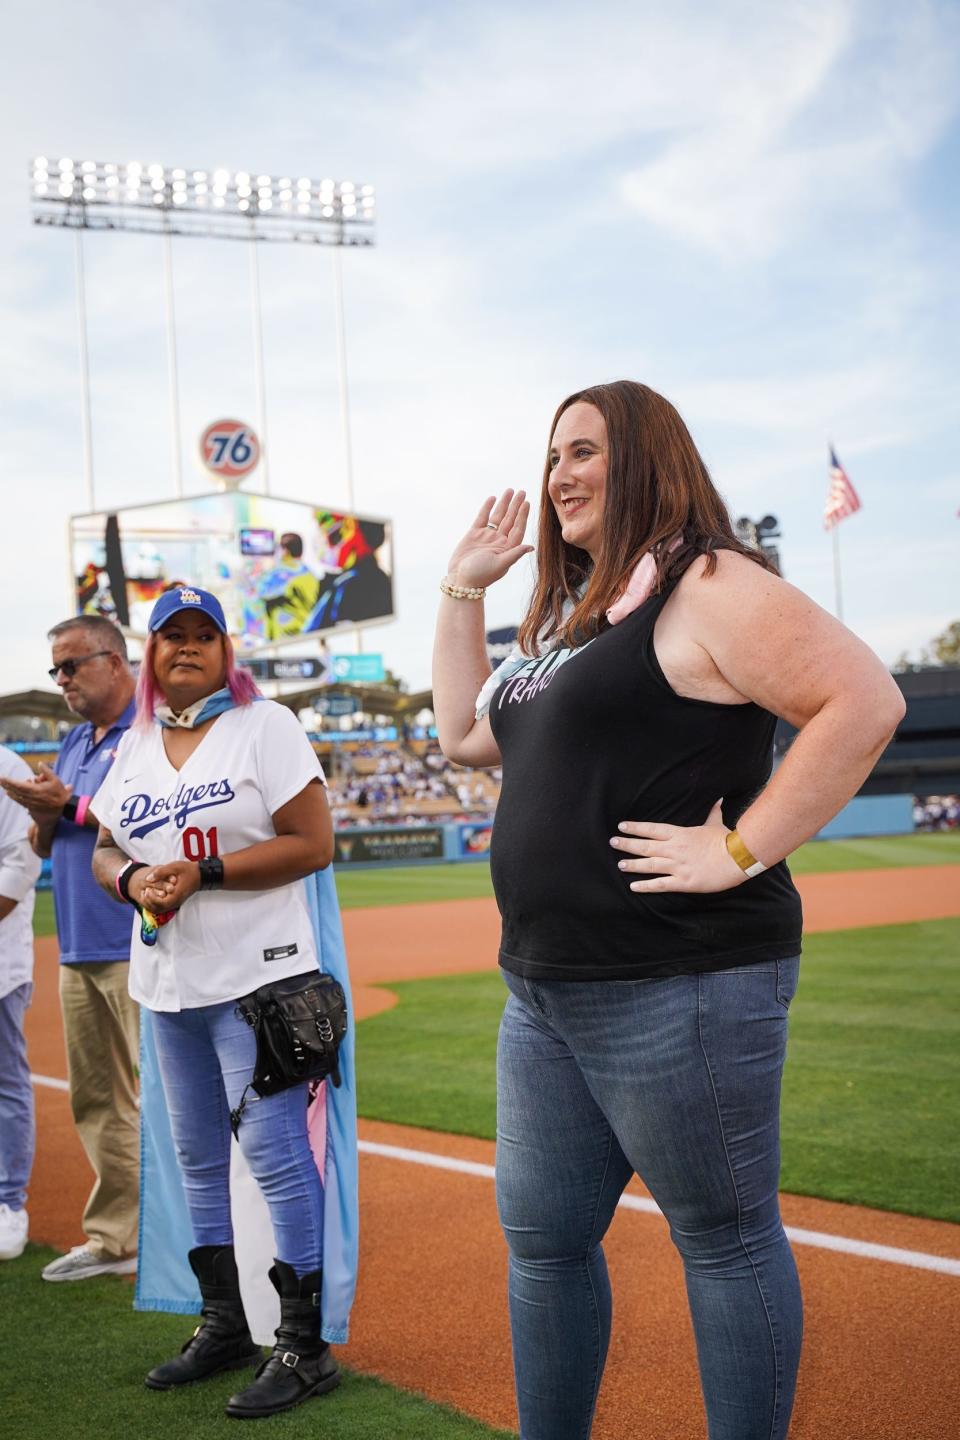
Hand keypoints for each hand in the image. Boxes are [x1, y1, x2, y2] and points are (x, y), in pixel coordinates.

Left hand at [0, 763, 71, 819]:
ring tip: (2, 784)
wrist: (60, 810)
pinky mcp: (30, 806)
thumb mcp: (56, 780)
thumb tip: (39, 763)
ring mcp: (30, 802)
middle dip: (7, 784)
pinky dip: (13, 796)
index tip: (3, 778)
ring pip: (17, 796)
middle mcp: (31, 797)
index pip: (20, 785)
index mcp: (36, 790)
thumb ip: (47, 772)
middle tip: (0, 780)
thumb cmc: (59, 794)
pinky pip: (19, 801)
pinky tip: (9, 793)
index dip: (10, 782)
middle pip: (16, 790)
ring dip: (9, 790)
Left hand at [136, 861, 200, 912]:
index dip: (152, 899)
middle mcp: (177, 901)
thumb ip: (161, 872)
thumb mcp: (175, 866)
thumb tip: (148, 879)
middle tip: (144, 891)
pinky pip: (163, 906)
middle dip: (149, 901)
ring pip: (160, 909)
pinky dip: (155, 903)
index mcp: (177, 895)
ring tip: (146, 893)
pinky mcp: (175, 901)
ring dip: (151, 903)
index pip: (162, 903)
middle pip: (159, 909)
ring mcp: (176, 902)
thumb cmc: (188, 870)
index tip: (147, 890)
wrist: (200, 874)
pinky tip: (151, 894)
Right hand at [445, 489, 533, 589]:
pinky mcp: (474, 534)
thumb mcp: (499, 565)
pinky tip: (493, 498)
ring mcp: (487, 536)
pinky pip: (482, 518)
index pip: (518, 528)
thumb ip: (514, 554)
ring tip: (510, 491)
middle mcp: (499, 541)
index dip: (522, 515)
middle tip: (522, 492)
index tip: (526, 503)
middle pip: (510, 519)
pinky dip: (487, 508)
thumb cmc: (481, 576)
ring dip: (504, 504)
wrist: (461, 580)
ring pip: (497, 516)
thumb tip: (531, 547)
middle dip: (515, 505)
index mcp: (507, 548)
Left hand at [609, 800, 746, 893]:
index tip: (622, 826)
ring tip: (620, 864)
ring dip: (632, 864)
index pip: (652, 829)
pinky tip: (633, 887)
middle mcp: (674, 849)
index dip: (635, 828)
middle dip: (627, 844)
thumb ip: (713, 812)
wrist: (737, 858)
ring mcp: (677, 866)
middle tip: (613, 842)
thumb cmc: (726, 840)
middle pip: (645, 846)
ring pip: (649, 865)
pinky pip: (660, 884)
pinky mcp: (683, 881)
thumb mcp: (716, 823)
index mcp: (680, 834)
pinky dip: (645, 886)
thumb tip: (717, 799)